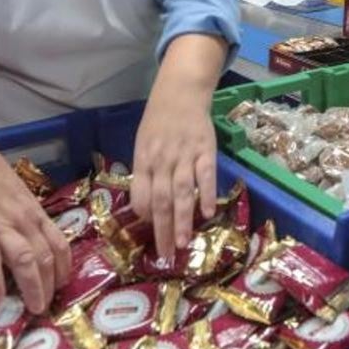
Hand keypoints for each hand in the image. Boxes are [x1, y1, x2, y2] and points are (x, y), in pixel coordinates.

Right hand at [0, 82, 71, 313]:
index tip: (63, 286)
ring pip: (25, 259)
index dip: (64, 267)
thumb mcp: (15, 195)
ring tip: (33, 308)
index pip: (59, 243)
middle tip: (47, 307)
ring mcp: (0, 224)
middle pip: (45, 256)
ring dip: (32, 286)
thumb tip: (31, 241)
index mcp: (34, 213)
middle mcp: (23, 220)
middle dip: (50, 285)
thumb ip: (24, 217)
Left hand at [129, 34, 226, 255]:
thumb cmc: (159, 121)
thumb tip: (147, 207)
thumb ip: (146, 173)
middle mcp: (162, 161)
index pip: (140, 195)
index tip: (152, 236)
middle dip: (162, 231)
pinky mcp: (205, 150)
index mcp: (144, 161)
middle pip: (161, 201)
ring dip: (182, 220)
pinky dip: (207, 194)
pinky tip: (209, 213)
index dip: (145, 217)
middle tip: (166, 256)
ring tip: (183, 244)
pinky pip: (206, 175)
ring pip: (182, 192)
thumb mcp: (143, 144)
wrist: (180, 92)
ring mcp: (184, 156)